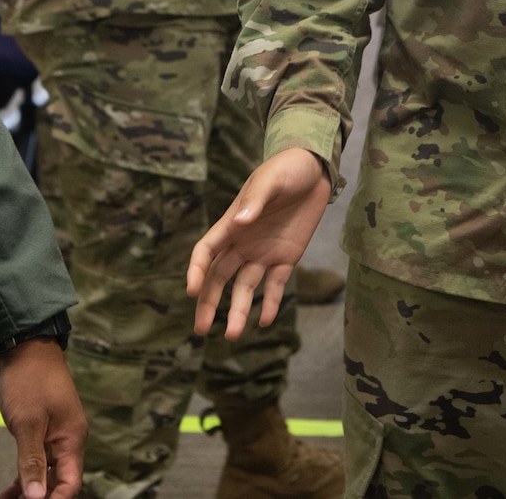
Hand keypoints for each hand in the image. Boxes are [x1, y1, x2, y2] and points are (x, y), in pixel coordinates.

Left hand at [0, 338, 86, 498]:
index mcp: (71, 438)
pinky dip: (23, 476)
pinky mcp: (38, 430)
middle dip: (39, 497)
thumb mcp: (28, 423)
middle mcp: (65, 439)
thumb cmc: (30, 379)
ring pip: (43, 473)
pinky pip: (34, 461)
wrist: (23, 347)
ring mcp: (52, 435)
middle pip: (57, 481)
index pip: (69, 482)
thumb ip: (32, 461)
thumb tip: (36, 496)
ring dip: (28, 490)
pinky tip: (8, 491)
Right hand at [187, 146, 332, 340]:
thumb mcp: (271, 180)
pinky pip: (275, 285)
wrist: (314, 170)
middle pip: (218, 277)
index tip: (191, 291)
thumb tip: (239, 222)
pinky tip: (266, 321)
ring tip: (233, 335)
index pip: (206, 251)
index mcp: (232, 224)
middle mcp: (243, 243)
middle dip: (208, 302)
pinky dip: (271, 303)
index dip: (196, 270)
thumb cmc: (286, 169)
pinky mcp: (286, 257)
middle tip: (201, 329)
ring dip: (238, 309)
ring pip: (244, 287)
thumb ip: (255, 200)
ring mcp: (264, 252)